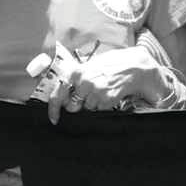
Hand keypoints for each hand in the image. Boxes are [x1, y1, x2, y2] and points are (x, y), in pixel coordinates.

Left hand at [45, 45, 165, 124]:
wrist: (132, 66)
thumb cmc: (109, 66)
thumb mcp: (88, 67)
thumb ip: (74, 80)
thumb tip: (64, 97)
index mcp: (76, 72)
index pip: (58, 94)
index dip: (54, 109)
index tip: (54, 119)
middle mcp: (84, 82)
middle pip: (72, 106)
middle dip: (78, 104)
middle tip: (87, 96)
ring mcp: (96, 91)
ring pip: (87, 108)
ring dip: (93, 104)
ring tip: (102, 90)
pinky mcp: (107, 99)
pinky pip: (99, 110)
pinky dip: (103, 105)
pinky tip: (109, 93)